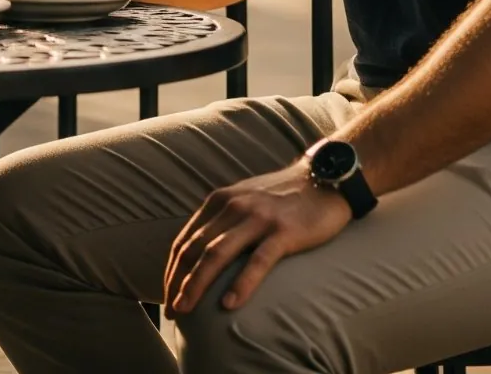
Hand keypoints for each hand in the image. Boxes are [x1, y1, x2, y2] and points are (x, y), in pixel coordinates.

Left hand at [163, 163, 350, 318]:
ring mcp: (258, 218)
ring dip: (197, 284)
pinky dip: (241, 284)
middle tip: (171, 312)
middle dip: (178, 282)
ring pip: (217, 254)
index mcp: (220, 201)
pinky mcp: (283, 231)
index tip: (166, 296)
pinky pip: (258, 260)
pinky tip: (230, 304)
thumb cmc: (282, 197)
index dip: (172, 270)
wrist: (323, 179)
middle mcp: (233, 206)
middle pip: (195, 249)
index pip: (185, 240)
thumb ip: (222, 221)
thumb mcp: (244, 200)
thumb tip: (200, 254)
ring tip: (186, 309)